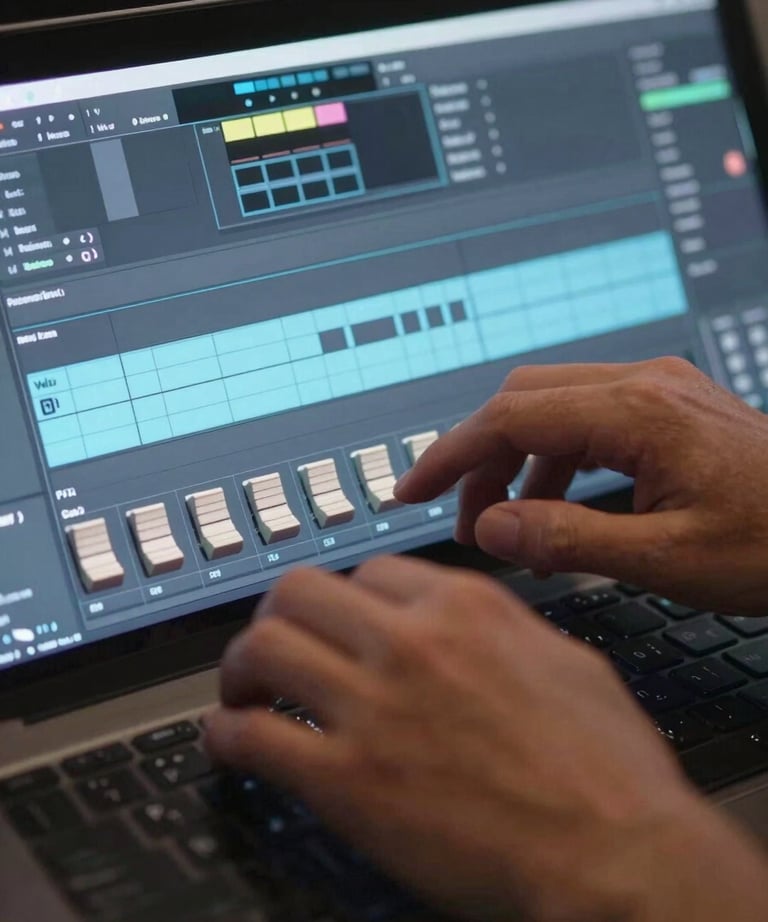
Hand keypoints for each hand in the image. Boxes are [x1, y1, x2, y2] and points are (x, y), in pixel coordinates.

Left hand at [205, 557, 767, 921]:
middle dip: (278, 615)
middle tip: (275, 645)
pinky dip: (227, 734)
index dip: (348, 600)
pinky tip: (231, 742)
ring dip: (240, 666)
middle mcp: (411, 641)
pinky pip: (252, 736)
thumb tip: (470, 624)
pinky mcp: (347, 781)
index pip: (370, 571)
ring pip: (263, 647)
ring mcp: (372, 706)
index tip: (340, 625)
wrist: (617, 852)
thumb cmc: (608, 766)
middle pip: (299, 590)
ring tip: (243, 690)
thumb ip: (503, 628)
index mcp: (465, 607)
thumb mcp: (565, 660)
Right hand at [395, 358, 767, 614]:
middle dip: (480, 458)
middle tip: (462, 519)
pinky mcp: (668, 410)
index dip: (452, 455)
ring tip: (511, 529)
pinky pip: (588, 423)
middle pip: (524, 401)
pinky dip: (557, 464)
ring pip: (553, 410)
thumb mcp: (671, 559)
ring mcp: (658, 392)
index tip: (412, 490)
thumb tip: (491, 529)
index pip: (511, 416)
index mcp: (639, 411)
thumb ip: (572, 540)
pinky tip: (562, 512)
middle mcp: (644, 385)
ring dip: (518, 464)